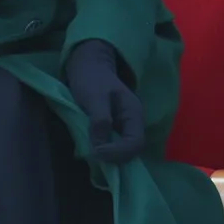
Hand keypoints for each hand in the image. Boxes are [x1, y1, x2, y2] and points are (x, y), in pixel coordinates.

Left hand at [65, 39, 144, 163]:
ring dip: (108, 157)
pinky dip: (104, 152)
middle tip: (92, 155)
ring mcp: (123, 128)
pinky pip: (113, 147)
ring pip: (122, 152)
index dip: (118, 152)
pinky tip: (92, 150)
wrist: (88, 66)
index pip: (135, 143)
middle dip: (113, 157)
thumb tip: (99, 146)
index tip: (96, 152)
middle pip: (131, 151)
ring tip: (91, 154)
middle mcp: (132, 123)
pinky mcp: (113, 130)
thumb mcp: (94, 96)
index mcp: (134, 113)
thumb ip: (99, 119)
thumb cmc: (91, 78)